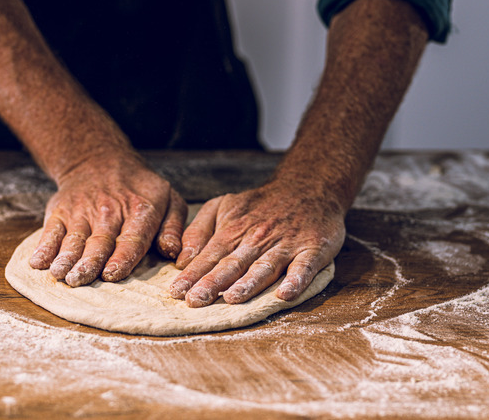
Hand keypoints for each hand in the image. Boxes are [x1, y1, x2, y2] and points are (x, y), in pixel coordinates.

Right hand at [29, 154, 186, 286]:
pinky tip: (38, 262)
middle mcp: (110, 210)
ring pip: (74, 238)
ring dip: (65, 257)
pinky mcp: (60, 211)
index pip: (132, 237)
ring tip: (59, 274)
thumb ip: (173, 228)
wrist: (100, 160)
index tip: (112, 273)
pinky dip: (44, 247)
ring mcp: (82, 211)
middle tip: (79, 279)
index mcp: (141, 209)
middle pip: (99, 241)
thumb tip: (172, 252)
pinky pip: (51, 230)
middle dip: (89, 262)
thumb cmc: (140, 189)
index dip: (122, 256)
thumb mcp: (168, 199)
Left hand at [168, 179, 344, 306]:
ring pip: (265, 267)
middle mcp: (257, 239)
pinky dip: (296, 281)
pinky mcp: (312, 249)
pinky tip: (285, 295)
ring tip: (232, 298)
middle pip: (233, 263)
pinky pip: (304, 267)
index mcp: (233, 231)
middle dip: (213, 283)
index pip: (209, 255)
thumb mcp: (223, 206)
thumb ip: (199, 232)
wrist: (309, 188)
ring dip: (249, 283)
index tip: (175, 292)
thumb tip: (182, 260)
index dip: (192, 275)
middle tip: (195, 301)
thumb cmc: (260, 205)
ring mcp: (286, 245)